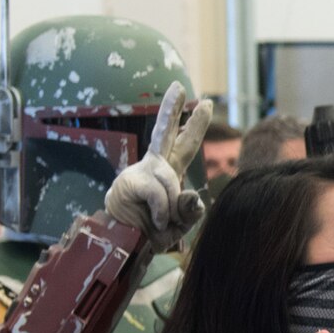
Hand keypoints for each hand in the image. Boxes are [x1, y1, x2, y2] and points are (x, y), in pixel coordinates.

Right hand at [103, 82, 214, 249]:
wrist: (128, 246)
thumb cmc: (154, 233)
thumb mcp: (182, 223)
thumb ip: (191, 209)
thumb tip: (191, 193)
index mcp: (169, 171)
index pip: (185, 144)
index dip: (195, 124)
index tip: (205, 103)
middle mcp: (155, 166)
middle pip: (165, 133)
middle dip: (171, 109)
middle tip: (179, 86)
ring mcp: (142, 172)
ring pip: (171, 181)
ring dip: (172, 208)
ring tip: (162, 221)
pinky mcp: (130, 182)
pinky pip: (160, 195)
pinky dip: (162, 211)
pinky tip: (154, 219)